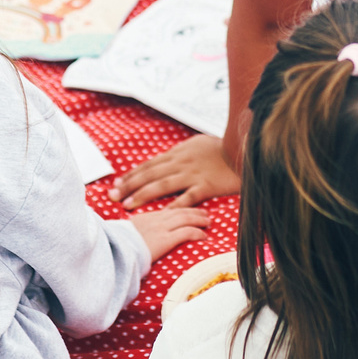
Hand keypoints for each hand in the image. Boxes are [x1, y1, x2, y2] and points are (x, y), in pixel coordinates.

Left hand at [116, 134, 240, 208]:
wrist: (245, 150)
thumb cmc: (221, 148)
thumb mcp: (197, 144)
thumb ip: (180, 153)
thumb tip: (165, 160)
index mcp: (178, 153)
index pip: (149, 165)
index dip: (132, 175)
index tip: (117, 184)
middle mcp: (182, 162)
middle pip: (150, 175)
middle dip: (129, 186)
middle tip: (113, 197)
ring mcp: (193, 174)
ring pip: (162, 185)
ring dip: (143, 195)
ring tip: (128, 205)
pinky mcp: (206, 185)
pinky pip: (187, 197)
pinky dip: (173, 205)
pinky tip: (160, 214)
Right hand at [124, 204, 213, 260]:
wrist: (113, 249)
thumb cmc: (116, 244)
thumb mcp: (124, 233)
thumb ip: (134, 232)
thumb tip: (135, 237)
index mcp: (146, 217)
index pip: (168, 210)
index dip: (181, 208)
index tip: (189, 209)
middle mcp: (155, 219)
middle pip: (180, 211)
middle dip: (194, 211)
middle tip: (205, 213)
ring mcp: (161, 228)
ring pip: (186, 219)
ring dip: (199, 219)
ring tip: (208, 222)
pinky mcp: (165, 240)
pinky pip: (186, 233)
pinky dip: (197, 232)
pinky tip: (204, 236)